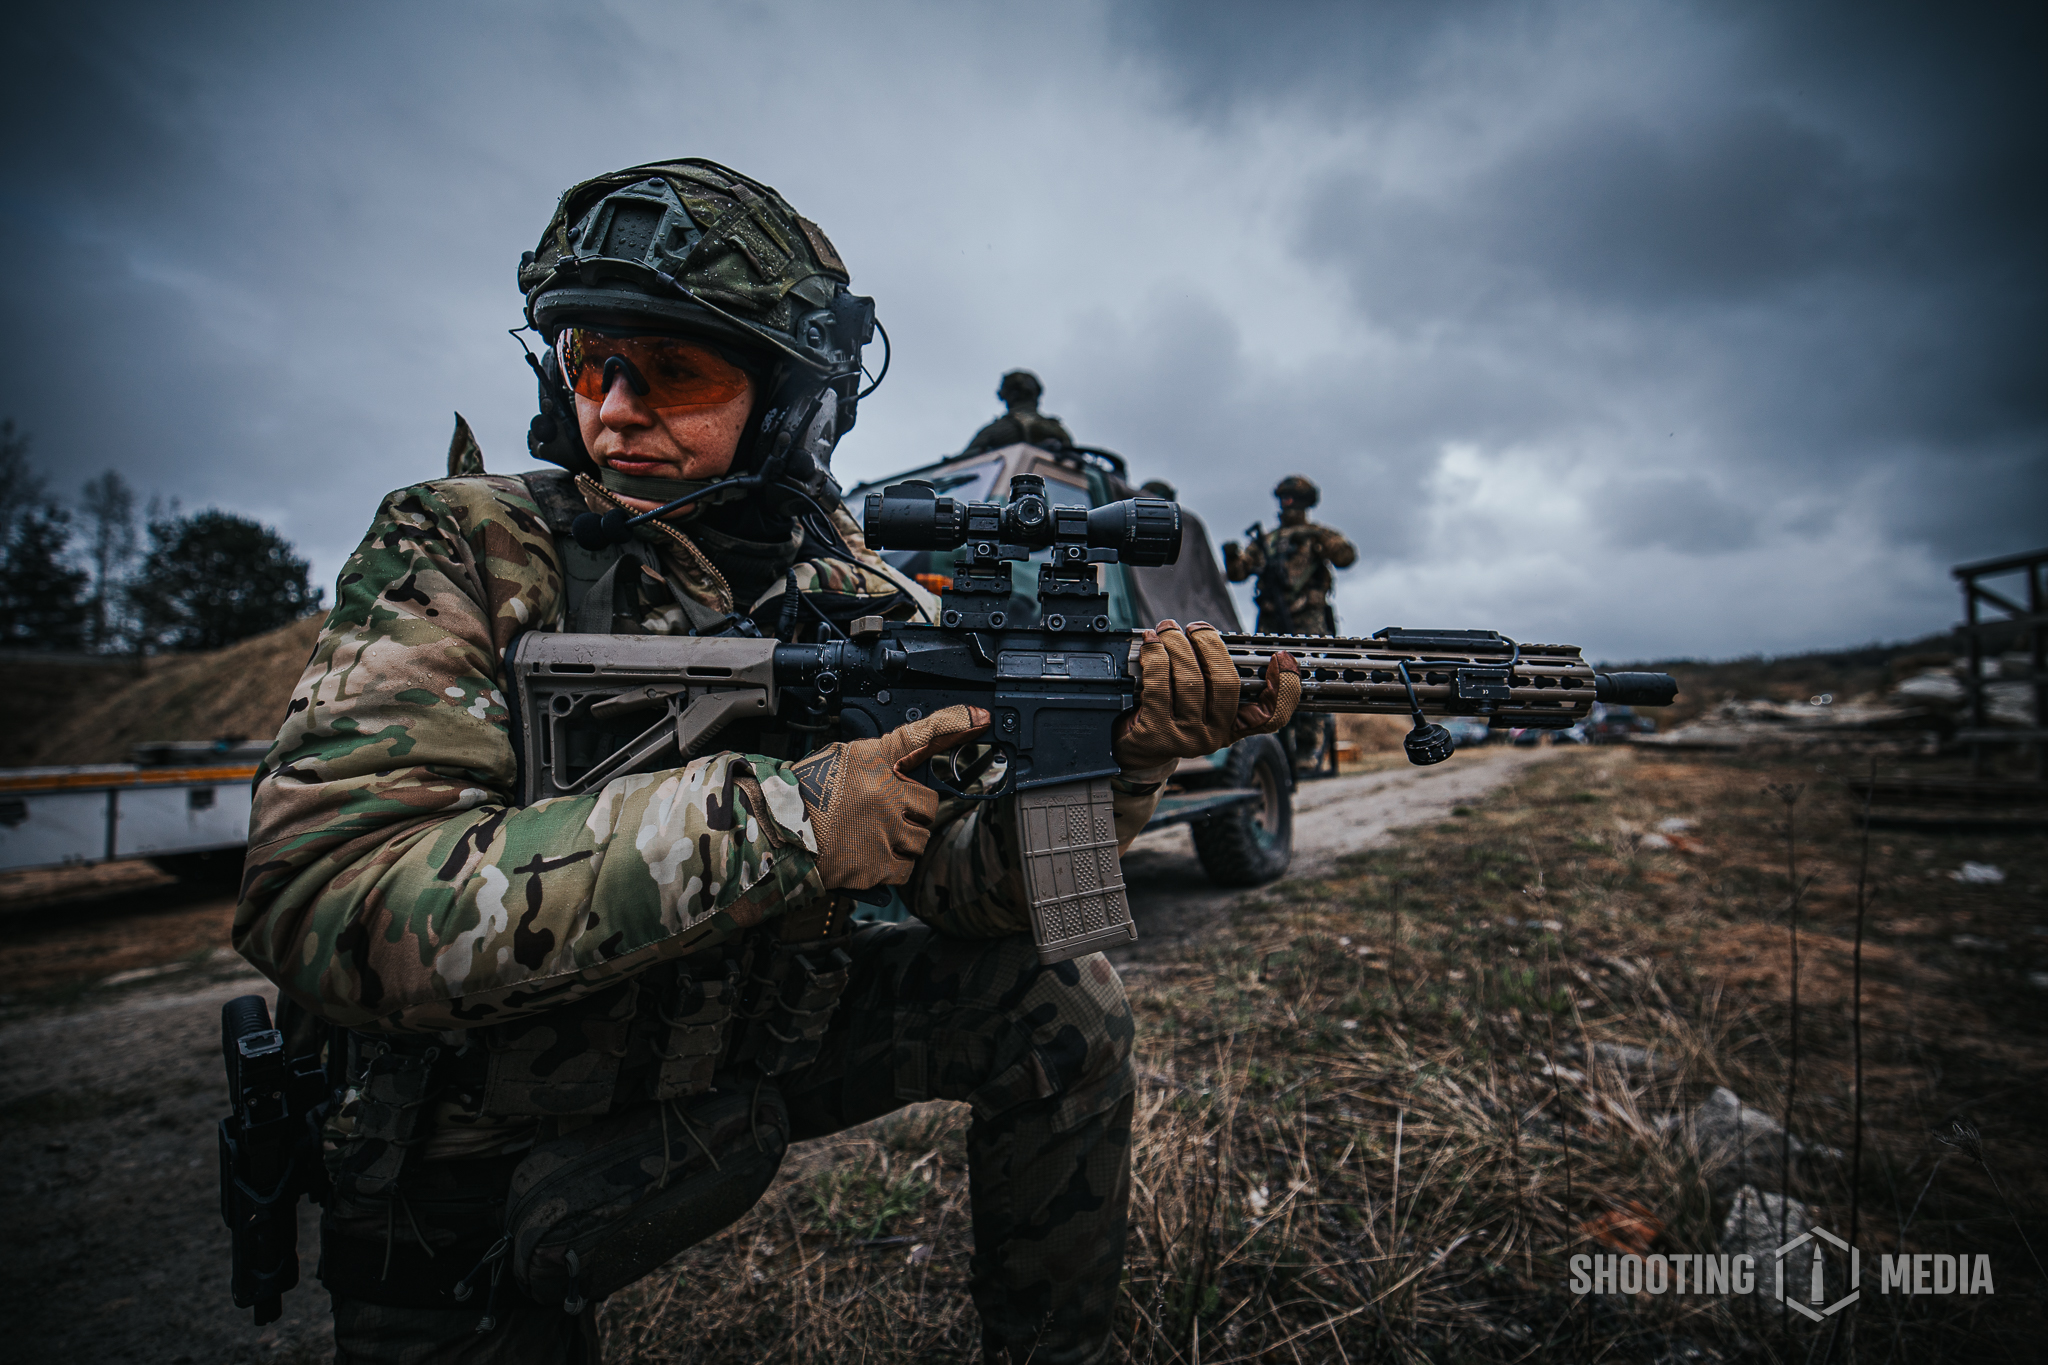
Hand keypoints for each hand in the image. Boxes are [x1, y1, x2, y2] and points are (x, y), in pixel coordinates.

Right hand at [792, 705, 990, 889]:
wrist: (773, 835)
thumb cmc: (802, 797)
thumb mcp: (839, 761)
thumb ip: (876, 761)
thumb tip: (903, 771)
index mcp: (873, 763)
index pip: (922, 735)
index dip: (955, 723)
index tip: (982, 717)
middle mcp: (884, 795)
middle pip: (928, 806)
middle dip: (913, 813)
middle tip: (884, 816)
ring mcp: (883, 832)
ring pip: (919, 840)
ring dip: (903, 842)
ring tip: (870, 838)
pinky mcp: (875, 866)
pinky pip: (904, 870)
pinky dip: (892, 867)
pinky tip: (868, 857)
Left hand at [1112, 620, 1300, 769]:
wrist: (1134, 750)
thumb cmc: (1168, 716)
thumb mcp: (1200, 706)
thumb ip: (1215, 680)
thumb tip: (1215, 638)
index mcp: (1233, 727)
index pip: (1272, 716)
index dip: (1285, 687)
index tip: (1280, 657)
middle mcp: (1214, 736)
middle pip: (1226, 683)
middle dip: (1209, 645)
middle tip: (1195, 628)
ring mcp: (1186, 738)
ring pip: (1190, 680)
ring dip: (1176, 644)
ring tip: (1167, 630)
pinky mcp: (1156, 734)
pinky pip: (1159, 686)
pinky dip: (1154, 657)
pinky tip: (1150, 646)